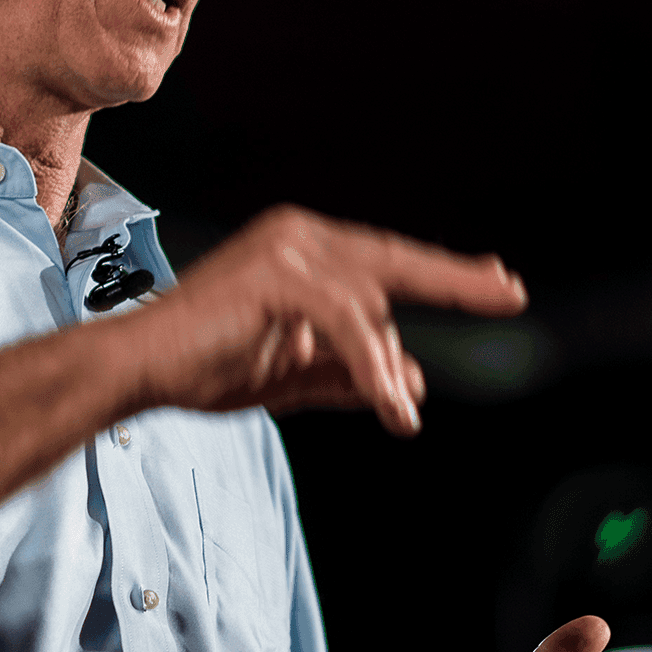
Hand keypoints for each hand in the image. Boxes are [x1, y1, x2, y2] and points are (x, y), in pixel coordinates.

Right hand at [134, 204, 526, 433]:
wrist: (141, 370)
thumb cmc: (207, 367)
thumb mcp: (297, 375)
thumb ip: (353, 374)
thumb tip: (419, 382)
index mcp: (299, 248)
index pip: (383, 259)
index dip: (440, 272)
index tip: (496, 279)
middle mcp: (296, 234)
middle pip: (391, 261)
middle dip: (453, 279)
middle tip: (510, 291)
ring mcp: (285, 247)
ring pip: (369, 307)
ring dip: (387, 369)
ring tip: (399, 417)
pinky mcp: (276, 274)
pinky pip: (347, 324)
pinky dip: (370, 367)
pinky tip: (387, 407)